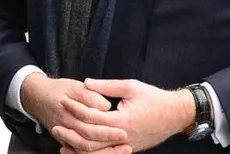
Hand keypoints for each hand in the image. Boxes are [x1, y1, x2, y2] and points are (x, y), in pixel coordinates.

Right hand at [20, 74, 128, 152]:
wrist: (37, 97)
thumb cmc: (58, 90)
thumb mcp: (74, 86)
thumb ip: (90, 95)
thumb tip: (106, 106)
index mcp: (68, 111)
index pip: (90, 122)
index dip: (107, 128)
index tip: (123, 131)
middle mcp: (65, 126)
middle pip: (88, 139)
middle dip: (109, 142)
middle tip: (126, 142)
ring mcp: (64, 135)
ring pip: (84, 149)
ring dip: (103, 152)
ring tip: (122, 150)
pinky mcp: (65, 141)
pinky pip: (79, 152)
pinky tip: (107, 152)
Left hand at [53, 79, 195, 153]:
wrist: (175, 115)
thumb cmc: (153, 98)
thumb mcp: (130, 86)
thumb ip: (106, 86)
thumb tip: (85, 83)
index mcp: (121, 121)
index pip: (91, 117)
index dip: (75, 108)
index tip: (63, 100)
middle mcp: (122, 138)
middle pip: (90, 141)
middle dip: (71, 133)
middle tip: (55, 126)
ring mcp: (125, 147)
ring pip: (97, 153)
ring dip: (78, 148)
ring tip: (61, 142)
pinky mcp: (128, 150)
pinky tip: (79, 150)